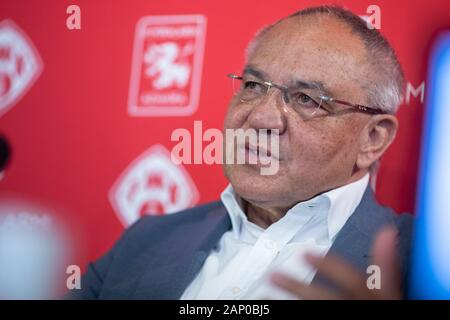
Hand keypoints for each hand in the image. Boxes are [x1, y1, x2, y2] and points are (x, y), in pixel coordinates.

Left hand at [270, 226, 401, 298]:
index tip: (305, 253)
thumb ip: (386, 268)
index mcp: (376, 300)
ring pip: (309, 311)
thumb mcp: (392, 295)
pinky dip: (285, 315)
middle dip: (295, 287)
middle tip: (272, 275)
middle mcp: (355, 309)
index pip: (355, 282)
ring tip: (261, 297)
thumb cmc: (380, 309)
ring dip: (282, 304)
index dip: (330, 266)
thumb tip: (385, 232)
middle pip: (322, 300)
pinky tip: (269, 309)